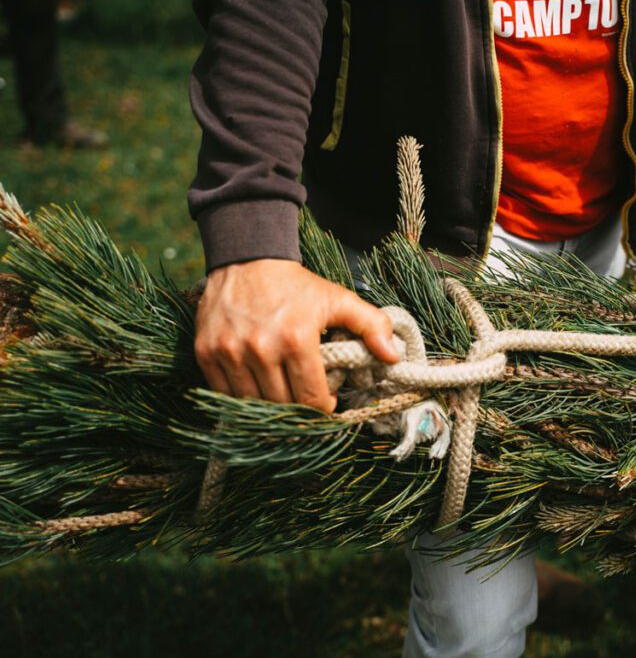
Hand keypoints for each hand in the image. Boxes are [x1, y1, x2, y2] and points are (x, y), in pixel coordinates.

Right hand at [194, 259, 399, 412]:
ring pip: (253, 405)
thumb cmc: (297, 285)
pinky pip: (225, 395)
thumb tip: (394, 357)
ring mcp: (230, 353)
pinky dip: (241, 400)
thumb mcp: (338, 299)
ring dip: (270, 408)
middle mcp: (260, 349)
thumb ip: (371, 325)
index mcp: (296, 339)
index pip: (311, 400)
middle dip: (298, 410)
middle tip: (304, 400)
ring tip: (282, 396)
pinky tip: (257, 388)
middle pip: (283, 406)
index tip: (325, 404)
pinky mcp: (206, 354)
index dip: (322, 409)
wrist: (247, 259)